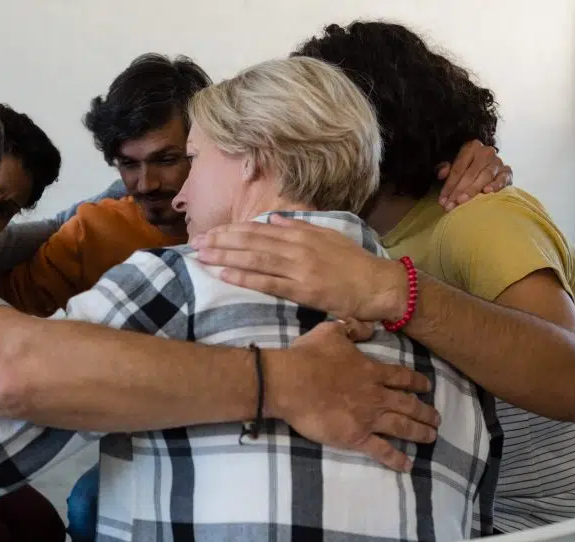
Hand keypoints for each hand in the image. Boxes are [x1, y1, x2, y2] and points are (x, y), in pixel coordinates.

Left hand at [191, 216, 407, 321]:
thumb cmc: (354, 263)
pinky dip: (244, 278)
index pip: (260, 229)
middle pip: (252, 241)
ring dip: (226, 256)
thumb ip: (300, 227)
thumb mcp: (328, 236)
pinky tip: (224, 275)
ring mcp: (299, 268)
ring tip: (202, 255)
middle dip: (221, 240)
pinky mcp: (302, 290)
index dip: (233, 230)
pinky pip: (267, 283)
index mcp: (302, 234)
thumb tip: (274, 218)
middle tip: (196, 241)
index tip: (211, 231)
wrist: (379, 285)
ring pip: (255, 259)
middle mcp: (297, 247)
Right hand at [269, 321, 439, 471]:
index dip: (417, 382)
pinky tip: (408, 466)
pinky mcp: (356, 437)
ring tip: (431, 437)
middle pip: (409, 405)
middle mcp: (377, 396)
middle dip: (426, 412)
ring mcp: (368, 418)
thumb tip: (370, 329)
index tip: (427, 387)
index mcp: (372, 371)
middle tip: (437, 418)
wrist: (291, 383)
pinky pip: (382, 450)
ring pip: (402, 427)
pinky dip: (396, 459)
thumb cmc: (308, 356)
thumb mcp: (330, 331)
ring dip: (420, 433)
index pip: (402, 378)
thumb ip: (352, 329)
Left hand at [436, 140, 512, 210]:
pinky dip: (496, 184)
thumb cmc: (466, 168)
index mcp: (471, 147)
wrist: (487, 166)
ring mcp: (498, 161)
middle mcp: (486, 152)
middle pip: (470, 173)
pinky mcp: (507, 171)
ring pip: (485, 176)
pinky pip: (503, 178)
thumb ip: (445, 168)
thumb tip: (441, 173)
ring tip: (462, 201)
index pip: (458, 168)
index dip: (449, 185)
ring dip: (472, 190)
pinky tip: (487, 191)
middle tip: (450, 204)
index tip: (442, 200)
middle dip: (458, 190)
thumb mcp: (453, 165)